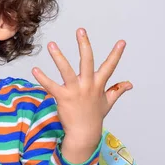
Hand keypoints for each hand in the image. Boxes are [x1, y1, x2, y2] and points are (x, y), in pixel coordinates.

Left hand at [32, 28, 131, 162]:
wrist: (84, 134)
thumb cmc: (94, 117)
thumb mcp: (108, 102)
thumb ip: (116, 90)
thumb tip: (129, 84)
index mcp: (98, 85)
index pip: (109, 67)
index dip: (116, 54)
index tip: (121, 42)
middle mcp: (87, 85)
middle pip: (86, 61)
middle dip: (84, 45)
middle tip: (80, 30)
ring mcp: (75, 91)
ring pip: (67, 71)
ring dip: (58, 57)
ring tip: (52, 45)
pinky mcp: (63, 98)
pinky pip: (51, 86)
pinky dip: (43, 78)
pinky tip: (35, 70)